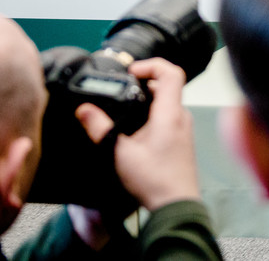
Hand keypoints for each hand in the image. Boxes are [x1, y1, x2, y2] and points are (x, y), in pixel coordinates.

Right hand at [74, 58, 200, 211]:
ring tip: (124, 106)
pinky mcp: (181, 139)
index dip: (151, 65)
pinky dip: (152, 112)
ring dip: (148, 98)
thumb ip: (101, 129)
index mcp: (171, 113)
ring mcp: (184, 128)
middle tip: (122, 87)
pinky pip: (168, 115)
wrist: (175, 204)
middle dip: (144, 82)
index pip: (172, 73)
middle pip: (168, 85)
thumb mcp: (120, 153)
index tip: (131, 71)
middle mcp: (181, 116)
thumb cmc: (153, 179)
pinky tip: (134, 127)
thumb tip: (84, 110)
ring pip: (168, 101)